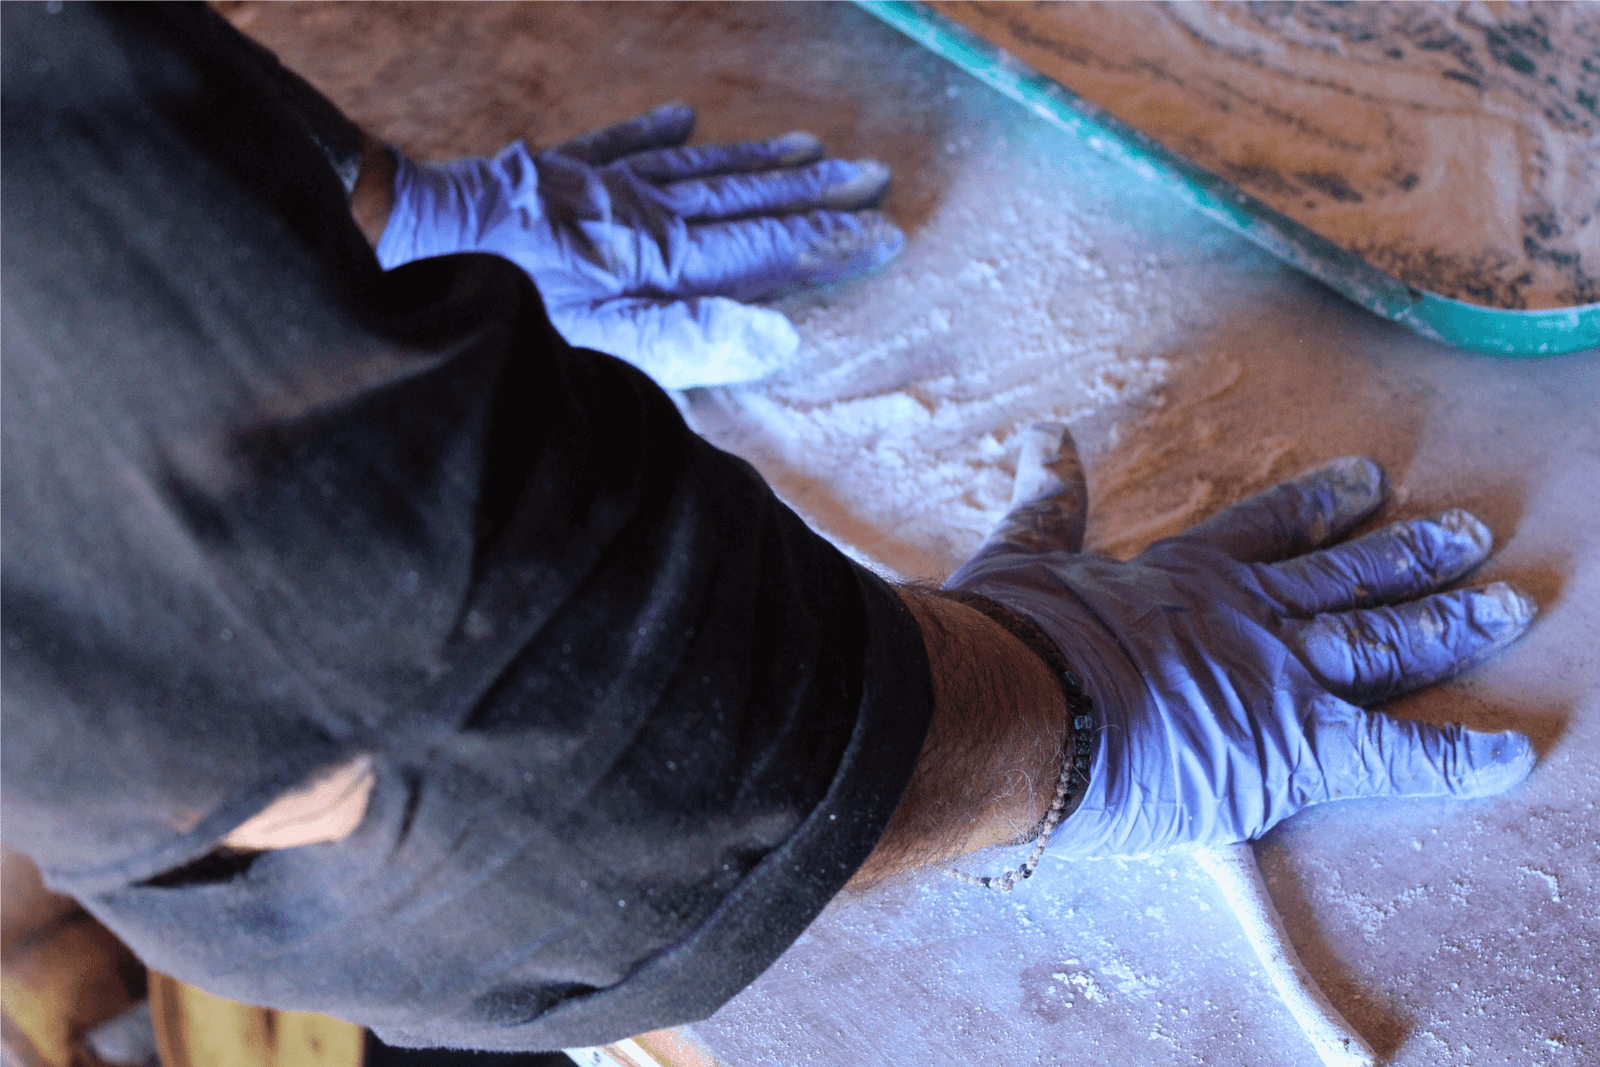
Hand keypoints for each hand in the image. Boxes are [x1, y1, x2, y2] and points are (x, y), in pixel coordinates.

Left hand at [374, 104, 901, 388]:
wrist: (409, 244)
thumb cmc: (503, 310)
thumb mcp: (596, 345)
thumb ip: (686, 342)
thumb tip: (777, 337)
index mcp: (656, 259)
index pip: (762, 252)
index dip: (825, 245)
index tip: (884, 234)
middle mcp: (640, 213)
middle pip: (743, 201)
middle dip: (812, 193)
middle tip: (873, 177)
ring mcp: (597, 187)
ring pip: (696, 167)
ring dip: (756, 160)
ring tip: (811, 145)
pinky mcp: (553, 172)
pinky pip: (618, 142)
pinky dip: (656, 130)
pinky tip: (686, 113)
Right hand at [947, 429, 1536, 858]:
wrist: (1018, 701)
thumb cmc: (1011, 636)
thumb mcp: (1021, 553)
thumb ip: (1047, 503)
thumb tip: (1047, 444)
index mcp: (1184, 575)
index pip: (1270, 530)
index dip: (1322, 504)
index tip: (1369, 481)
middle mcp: (1246, 614)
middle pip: (1347, 578)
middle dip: (1412, 555)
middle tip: (1470, 534)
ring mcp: (1279, 675)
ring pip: (1384, 643)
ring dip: (1449, 624)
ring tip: (1507, 606)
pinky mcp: (1296, 746)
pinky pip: (1394, 754)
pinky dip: (1456, 756)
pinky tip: (1508, 754)